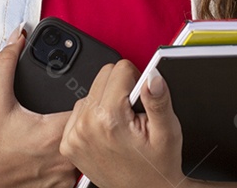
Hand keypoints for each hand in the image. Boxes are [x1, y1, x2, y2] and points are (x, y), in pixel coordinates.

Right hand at [0, 28, 78, 187]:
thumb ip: (7, 63)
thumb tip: (17, 37)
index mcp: (53, 131)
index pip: (88, 108)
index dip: (85, 99)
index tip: (74, 97)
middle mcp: (64, 157)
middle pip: (89, 129)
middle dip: (81, 120)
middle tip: (62, 116)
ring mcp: (63, 177)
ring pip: (86, 151)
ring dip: (78, 142)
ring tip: (56, 136)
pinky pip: (77, 172)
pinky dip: (70, 163)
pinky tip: (53, 155)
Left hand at [60, 60, 184, 187]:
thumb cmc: (156, 168)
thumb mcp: (167, 133)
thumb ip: (158, 101)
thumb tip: (152, 76)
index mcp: (110, 118)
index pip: (120, 68)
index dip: (137, 79)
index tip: (141, 99)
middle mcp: (86, 125)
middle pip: (104, 76)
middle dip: (121, 88)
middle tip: (133, 113)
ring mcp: (74, 135)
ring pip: (92, 91)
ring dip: (107, 100)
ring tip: (121, 123)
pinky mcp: (68, 142)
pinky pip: (80, 109)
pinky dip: (94, 114)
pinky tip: (108, 129)